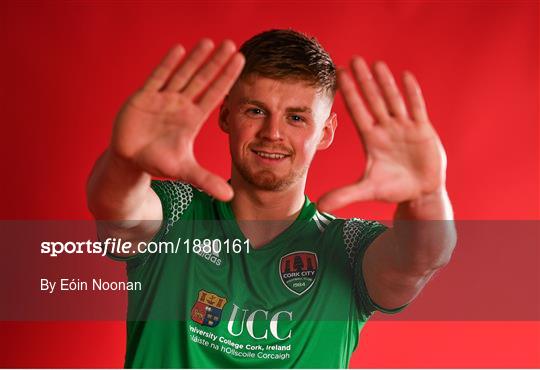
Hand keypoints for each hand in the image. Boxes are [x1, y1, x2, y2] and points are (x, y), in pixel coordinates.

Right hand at [110, 39, 244, 200]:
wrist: (130, 159)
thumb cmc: (158, 162)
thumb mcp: (184, 171)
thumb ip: (206, 180)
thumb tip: (230, 198)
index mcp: (192, 119)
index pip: (214, 95)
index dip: (227, 79)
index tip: (241, 62)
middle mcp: (180, 105)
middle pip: (202, 80)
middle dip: (216, 63)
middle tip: (232, 44)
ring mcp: (163, 99)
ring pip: (182, 74)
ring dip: (195, 59)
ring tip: (210, 42)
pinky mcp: (143, 97)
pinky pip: (157, 77)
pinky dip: (167, 64)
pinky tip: (179, 49)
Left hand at [317, 57, 446, 211]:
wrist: (420, 192)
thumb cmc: (393, 188)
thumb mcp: (367, 190)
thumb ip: (344, 195)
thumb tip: (320, 206)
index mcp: (371, 139)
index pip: (357, 111)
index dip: (349, 93)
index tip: (338, 75)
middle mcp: (386, 129)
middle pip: (373, 100)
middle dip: (363, 80)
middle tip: (353, 59)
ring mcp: (404, 127)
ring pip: (393, 99)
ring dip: (385, 82)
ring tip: (376, 63)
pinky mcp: (423, 130)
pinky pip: (417, 107)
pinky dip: (412, 93)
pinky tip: (405, 76)